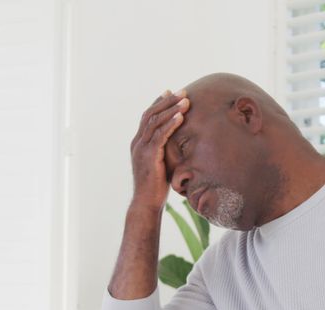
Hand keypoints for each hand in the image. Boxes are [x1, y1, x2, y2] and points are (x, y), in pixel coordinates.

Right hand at [129, 89, 189, 209]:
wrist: (146, 202)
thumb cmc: (156, 187)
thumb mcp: (160, 164)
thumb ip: (164, 151)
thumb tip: (179, 144)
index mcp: (138, 143)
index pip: (147, 117)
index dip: (159, 103)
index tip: (170, 92)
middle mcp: (137, 142)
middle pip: (151, 114)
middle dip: (167, 101)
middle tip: (183, 92)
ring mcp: (141, 148)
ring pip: (155, 122)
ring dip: (172, 109)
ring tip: (186, 100)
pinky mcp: (149, 156)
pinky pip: (160, 135)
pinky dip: (171, 124)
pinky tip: (181, 117)